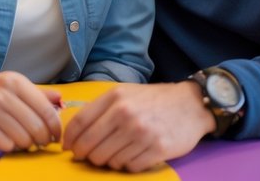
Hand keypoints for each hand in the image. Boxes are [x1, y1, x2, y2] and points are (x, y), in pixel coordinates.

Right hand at [0, 71, 62, 151]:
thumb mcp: (13, 84)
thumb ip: (37, 92)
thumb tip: (60, 99)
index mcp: (16, 82)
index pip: (45, 109)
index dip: (55, 126)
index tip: (56, 135)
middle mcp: (3, 94)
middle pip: (35, 126)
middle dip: (43, 139)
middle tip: (42, 142)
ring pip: (21, 138)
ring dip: (27, 144)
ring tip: (26, 142)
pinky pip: (4, 144)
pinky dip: (11, 147)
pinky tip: (10, 142)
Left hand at [63, 81, 214, 171]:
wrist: (190, 105)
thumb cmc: (153, 100)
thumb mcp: (125, 93)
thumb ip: (100, 108)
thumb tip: (73, 133)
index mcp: (115, 97)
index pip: (80, 123)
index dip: (70, 140)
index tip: (69, 148)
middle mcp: (126, 114)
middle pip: (90, 146)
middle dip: (86, 155)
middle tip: (90, 156)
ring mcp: (142, 133)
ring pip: (108, 160)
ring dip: (109, 160)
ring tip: (118, 151)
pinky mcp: (157, 149)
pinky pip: (129, 167)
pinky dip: (127, 164)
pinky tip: (133, 154)